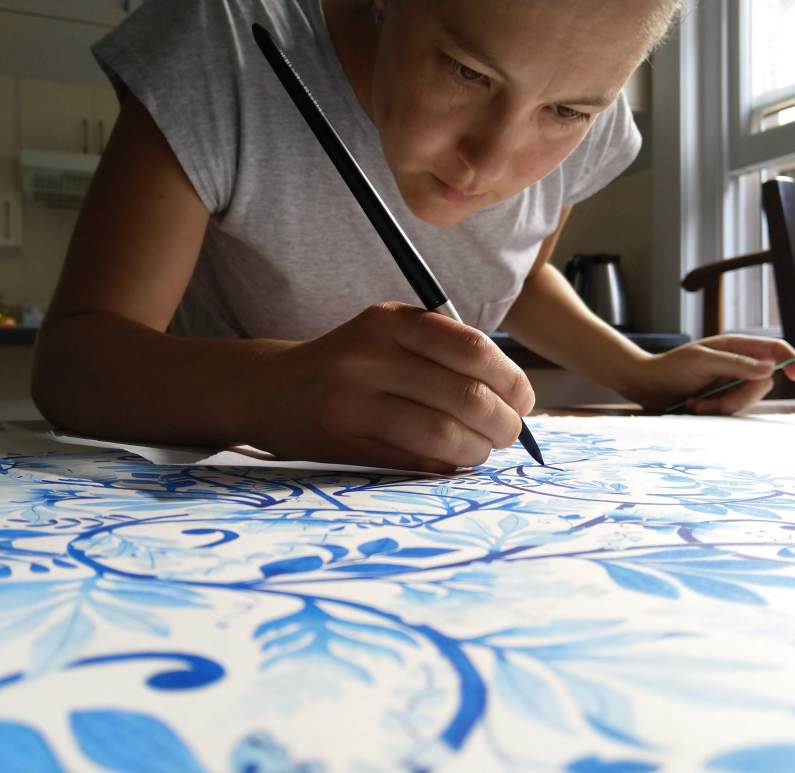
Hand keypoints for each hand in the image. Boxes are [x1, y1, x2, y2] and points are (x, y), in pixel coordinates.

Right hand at [246, 302, 535, 472]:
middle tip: (508, 433)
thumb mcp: (387, 335)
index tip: (523, 401)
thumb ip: (442, 352)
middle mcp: (371, 356)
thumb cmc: (347, 364)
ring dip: (478, 450)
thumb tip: (514, 398)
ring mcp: (353, 400)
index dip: (512, 380)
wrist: (271, 389)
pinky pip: (414, 459)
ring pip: (443, 433)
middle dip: (503, 423)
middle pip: (466, 395)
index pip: (472, 349)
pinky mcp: (344, 441)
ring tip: (480, 450)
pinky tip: (450, 462)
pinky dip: (445, 465)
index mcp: (391, 321)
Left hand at [627, 334, 794, 413]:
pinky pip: (732, 410)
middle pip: (763, 383)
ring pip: (747, 400)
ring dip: (721, 407)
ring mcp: (730, 381)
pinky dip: (713, 412)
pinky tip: (694, 406)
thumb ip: (735, 364)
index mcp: (735, 345)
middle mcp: (737, 363)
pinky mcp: (721, 398)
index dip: (790, 360)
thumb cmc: (669, 367)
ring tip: (694, 403)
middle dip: (739, 398)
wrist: (644, 385)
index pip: (774, 349)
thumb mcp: (701, 361)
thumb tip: (769, 367)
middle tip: (710, 404)